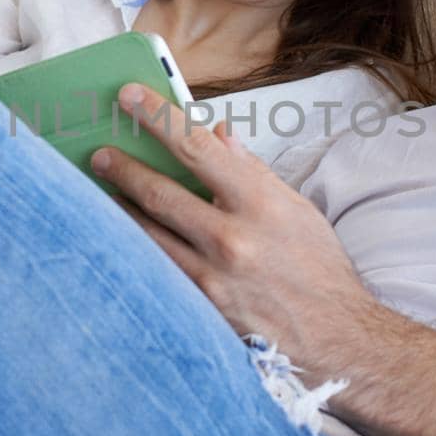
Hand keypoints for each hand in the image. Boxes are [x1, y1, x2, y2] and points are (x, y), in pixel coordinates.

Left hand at [89, 83, 378, 368]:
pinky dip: (136, 249)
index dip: (158, 117)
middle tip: (98, 154)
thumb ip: (251, 171)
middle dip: (122, 168)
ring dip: (120, 209)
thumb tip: (217, 134)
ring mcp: (212, 277)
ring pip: (148, 234)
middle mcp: (232, 238)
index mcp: (260, 202)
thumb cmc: (318, 268)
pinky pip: (158, 269)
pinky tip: (119, 238)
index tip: (129, 96)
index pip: (196, 146)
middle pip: (160, 192)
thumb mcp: (296, 208)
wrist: (337, 338)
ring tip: (102, 192)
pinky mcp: (201, 309)